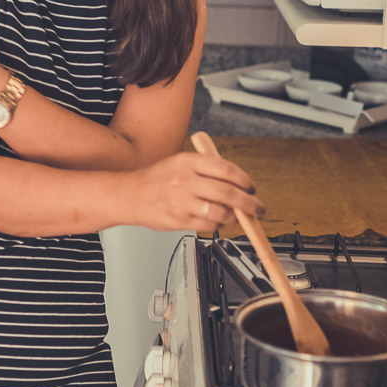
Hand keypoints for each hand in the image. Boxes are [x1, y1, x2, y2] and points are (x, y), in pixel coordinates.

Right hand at [123, 152, 263, 233]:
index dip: (245, 180)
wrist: (129, 195)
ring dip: (234, 216)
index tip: (251, 188)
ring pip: (221, 212)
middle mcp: (185, 180)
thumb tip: (238, 181)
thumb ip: (206, 168)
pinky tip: (217, 221)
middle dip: (248, 203)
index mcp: (188, 162)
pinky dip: (218, 225)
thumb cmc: (156, 180)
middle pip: (228, 192)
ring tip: (236, 216)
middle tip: (257, 207)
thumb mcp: (179, 162)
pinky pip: (208, 225)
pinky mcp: (179, 220)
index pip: (226, 169)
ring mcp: (182, 201)